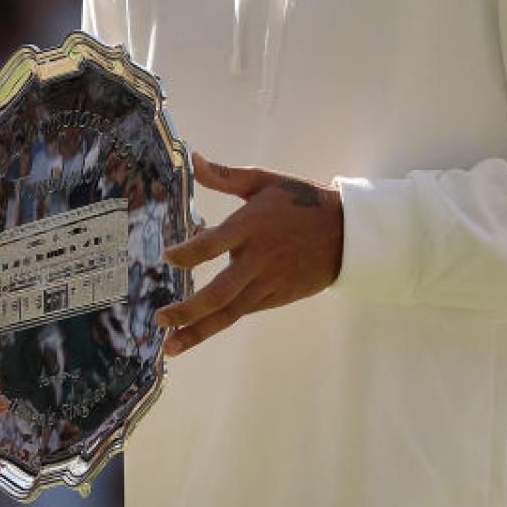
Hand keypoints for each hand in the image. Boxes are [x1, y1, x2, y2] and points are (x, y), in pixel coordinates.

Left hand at [155, 153, 343, 355]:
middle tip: (160, 319)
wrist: (346, 234)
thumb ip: (226, 176)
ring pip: (229, 313)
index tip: (167, 257)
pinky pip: (241, 312)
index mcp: (251, 227)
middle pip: (219, 292)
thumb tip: (193, 159)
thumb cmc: (300, 201)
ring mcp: (267, 284)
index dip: (189, 253)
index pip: (214, 245)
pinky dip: (218, 323)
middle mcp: (257, 260)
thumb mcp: (264, 181)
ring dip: (198, 331)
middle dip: (188, 310)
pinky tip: (194, 332)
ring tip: (169, 347)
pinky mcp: (275, 298)